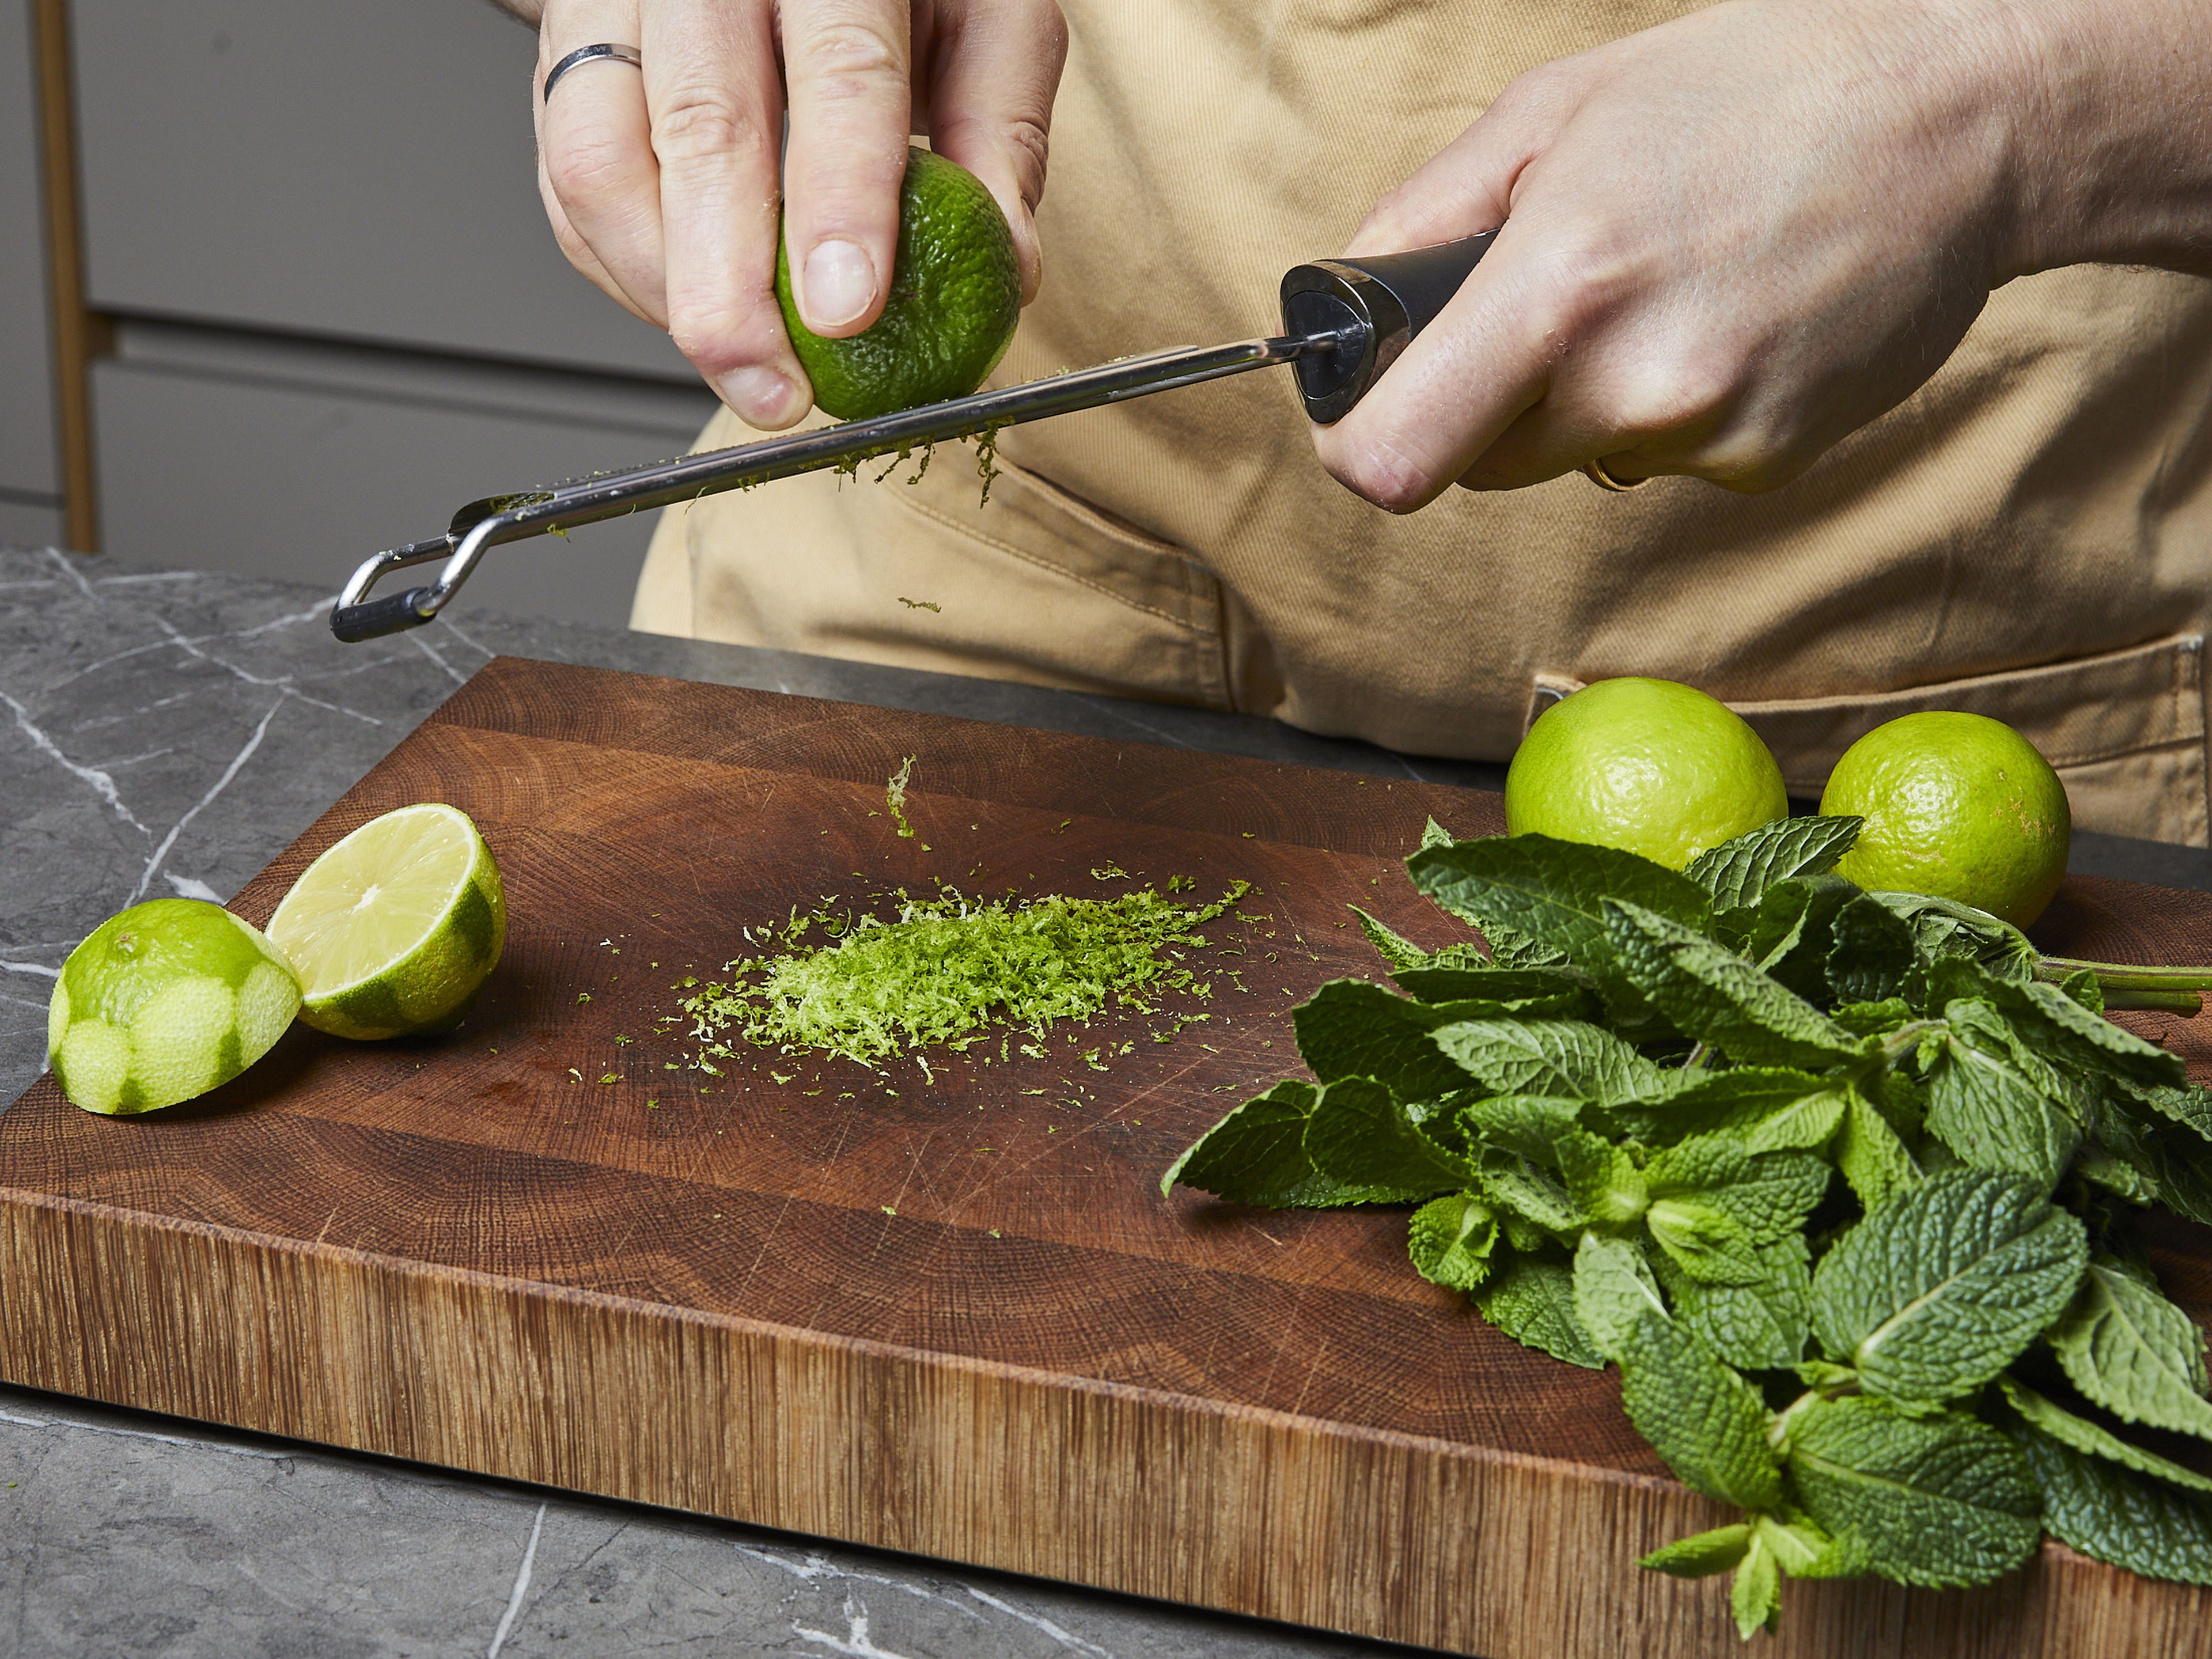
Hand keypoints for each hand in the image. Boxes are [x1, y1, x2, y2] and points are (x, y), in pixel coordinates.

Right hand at [518, 0, 1065, 427]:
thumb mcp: (985, 20)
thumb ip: (998, 132)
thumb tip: (1009, 265)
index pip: (837, 71)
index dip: (839, 200)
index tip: (847, 311)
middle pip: (699, 129)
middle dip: (731, 290)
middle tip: (774, 389)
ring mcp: (619, 12)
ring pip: (598, 162)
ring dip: (665, 293)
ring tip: (741, 368)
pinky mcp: (569, 63)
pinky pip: (570, 187)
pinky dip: (627, 272)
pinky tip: (692, 312)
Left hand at [1309, 0, 2210, 509]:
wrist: (1953, 121)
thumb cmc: (1749, 93)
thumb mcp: (1555, 110)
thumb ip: (1425, 216)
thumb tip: (1346, 299)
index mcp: (1555, 288)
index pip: (1393, 460)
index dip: (1362, 444)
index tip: (1370, 416)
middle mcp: (1628, 385)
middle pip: (1478, 462)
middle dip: (1489, 400)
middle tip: (1559, 303)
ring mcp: (1704, 435)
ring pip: (1572, 461)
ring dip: (1587, 400)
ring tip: (1668, 290)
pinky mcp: (1765, 462)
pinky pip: (1664, 461)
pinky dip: (1674, 408)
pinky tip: (1729, 321)